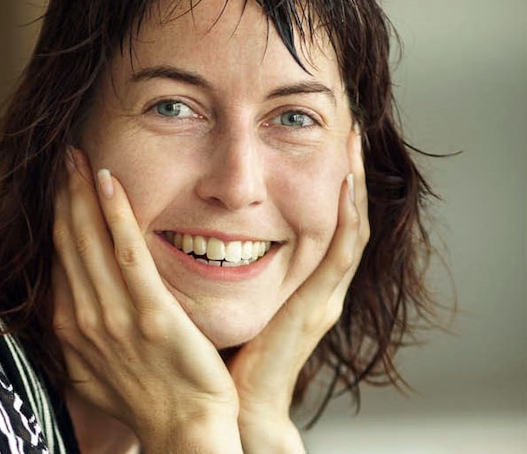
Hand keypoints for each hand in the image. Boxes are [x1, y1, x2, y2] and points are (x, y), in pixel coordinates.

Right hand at [52, 148, 241, 452]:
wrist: (184, 432)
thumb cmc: (147, 399)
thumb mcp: (95, 368)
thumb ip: (79, 332)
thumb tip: (70, 304)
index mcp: (70, 326)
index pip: (59, 255)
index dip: (58, 213)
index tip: (60, 181)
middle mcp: (83, 318)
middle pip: (68, 240)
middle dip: (64, 193)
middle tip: (65, 153)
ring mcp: (115, 317)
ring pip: (90, 240)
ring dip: (81, 193)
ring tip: (78, 156)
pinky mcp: (151, 314)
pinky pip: (129, 254)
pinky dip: (115, 216)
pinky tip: (109, 182)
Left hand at [227, 128, 369, 452]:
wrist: (230, 406)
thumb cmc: (218, 352)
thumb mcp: (216, 291)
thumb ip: (210, 260)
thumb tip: (175, 217)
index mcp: (291, 279)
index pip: (313, 216)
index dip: (321, 178)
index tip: (316, 135)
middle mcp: (312, 282)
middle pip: (337, 214)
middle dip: (347, 169)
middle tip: (349, 123)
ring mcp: (320, 294)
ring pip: (348, 226)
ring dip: (354, 180)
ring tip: (354, 138)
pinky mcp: (316, 306)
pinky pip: (341, 253)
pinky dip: (348, 217)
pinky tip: (348, 182)